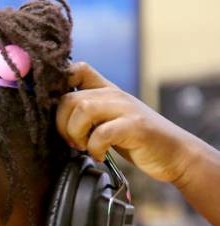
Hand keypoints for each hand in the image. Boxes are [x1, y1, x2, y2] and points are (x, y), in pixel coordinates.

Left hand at [56, 62, 200, 184]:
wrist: (173, 153)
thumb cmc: (134, 140)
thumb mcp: (107, 121)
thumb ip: (86, 114)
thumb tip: (52, 118)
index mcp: (105, 91)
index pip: (76, 69)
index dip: (58, 86)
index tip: (58, 113)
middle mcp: (114, 95)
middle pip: (68, 99)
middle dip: (62, 126)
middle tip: (74, 142)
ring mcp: (126, 108)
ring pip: (82, 110)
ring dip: (76, 135)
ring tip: (86, 147)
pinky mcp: (135, 126)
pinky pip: (101, 133)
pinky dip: (94, 148)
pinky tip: (100, 155)